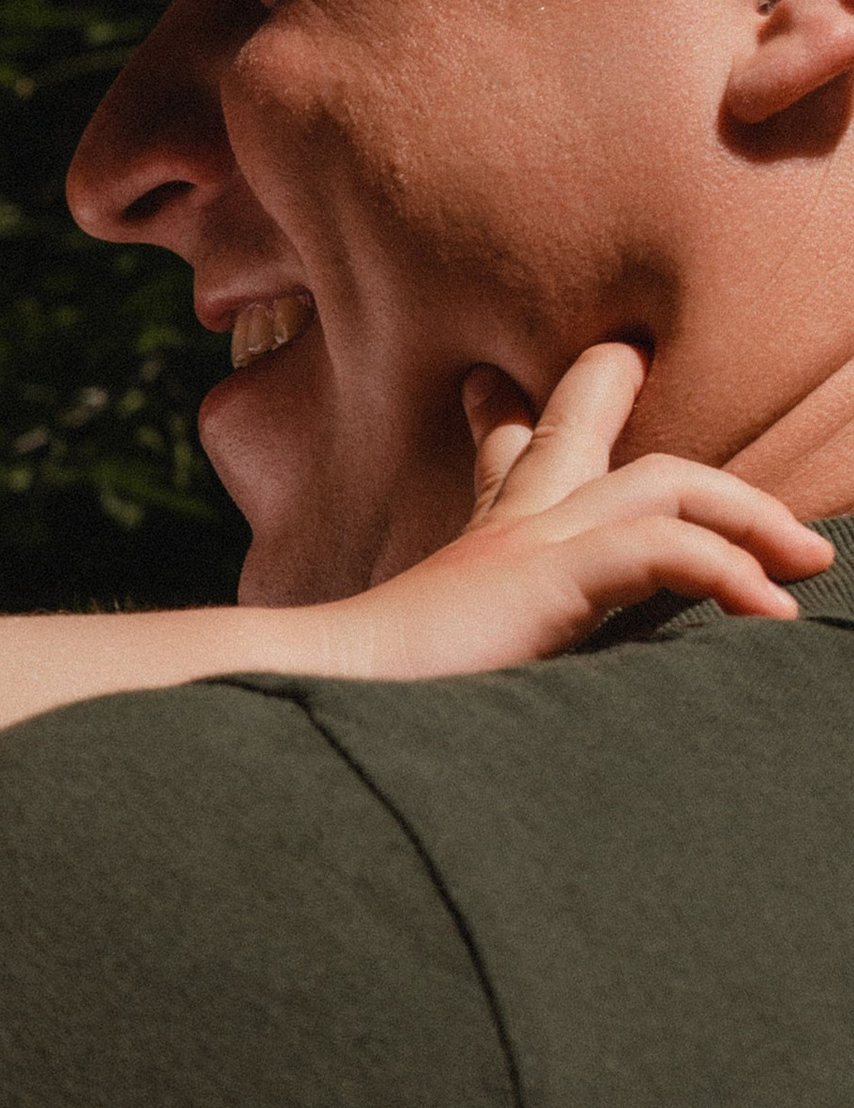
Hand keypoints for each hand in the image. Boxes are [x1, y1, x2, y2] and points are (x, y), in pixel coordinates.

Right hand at [309, 341, 833, 680]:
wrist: (304, 708)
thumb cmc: (358, 706)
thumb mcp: (430, 675)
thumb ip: (469, 668)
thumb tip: (476, 744)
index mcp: (475, 557)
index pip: (502, 468)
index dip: (510, 426)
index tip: (499, 392)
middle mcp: (503, 536)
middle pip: (575, 432)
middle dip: (617, 394)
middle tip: (643, 363)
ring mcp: (527, 548)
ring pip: (663, 484)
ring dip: (746, 512)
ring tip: (806, 555)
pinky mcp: (546, 575)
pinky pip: (662, 549)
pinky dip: (727, 569)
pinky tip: (771, 609)